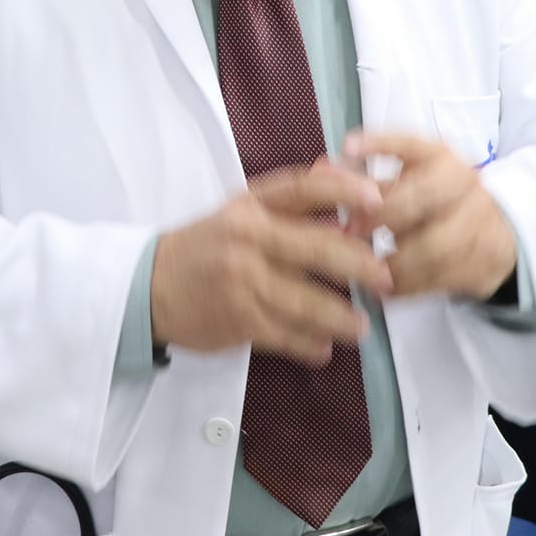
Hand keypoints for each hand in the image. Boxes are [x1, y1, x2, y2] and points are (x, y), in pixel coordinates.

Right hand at [150, 161, 391, 365]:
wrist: (149, 286)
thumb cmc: (205, 246)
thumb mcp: (242, 213)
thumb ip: (292, 204)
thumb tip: (345, 189)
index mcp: (250, 205)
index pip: (304, 188)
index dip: (344, 189)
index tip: (377, 198)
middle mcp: (248, 238)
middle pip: (318, 248)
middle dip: (361, 266)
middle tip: (386, 279)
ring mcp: (244, 281)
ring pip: (309, 301)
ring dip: (343, 317)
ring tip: (362, 326)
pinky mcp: (239, 320)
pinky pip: (288, 336)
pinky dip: (311, 344)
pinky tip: (325, 347)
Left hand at [344, 131, 517, 300]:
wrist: (497, 233)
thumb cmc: (434, 202)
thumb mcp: (407, 182)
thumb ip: (365, 180)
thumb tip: (319, 171)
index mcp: (438, 156)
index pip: (409, 143)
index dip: (378, 143)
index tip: (347, 147)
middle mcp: (462, 183)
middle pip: (422, 196)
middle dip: (382, 215)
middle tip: (349, 230)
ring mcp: (477, 222)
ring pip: (434, 245)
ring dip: (395, 262)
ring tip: (364, 270)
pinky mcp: (480, 260)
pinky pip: (441, 278)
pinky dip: (408, 288)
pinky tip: (383, 293)